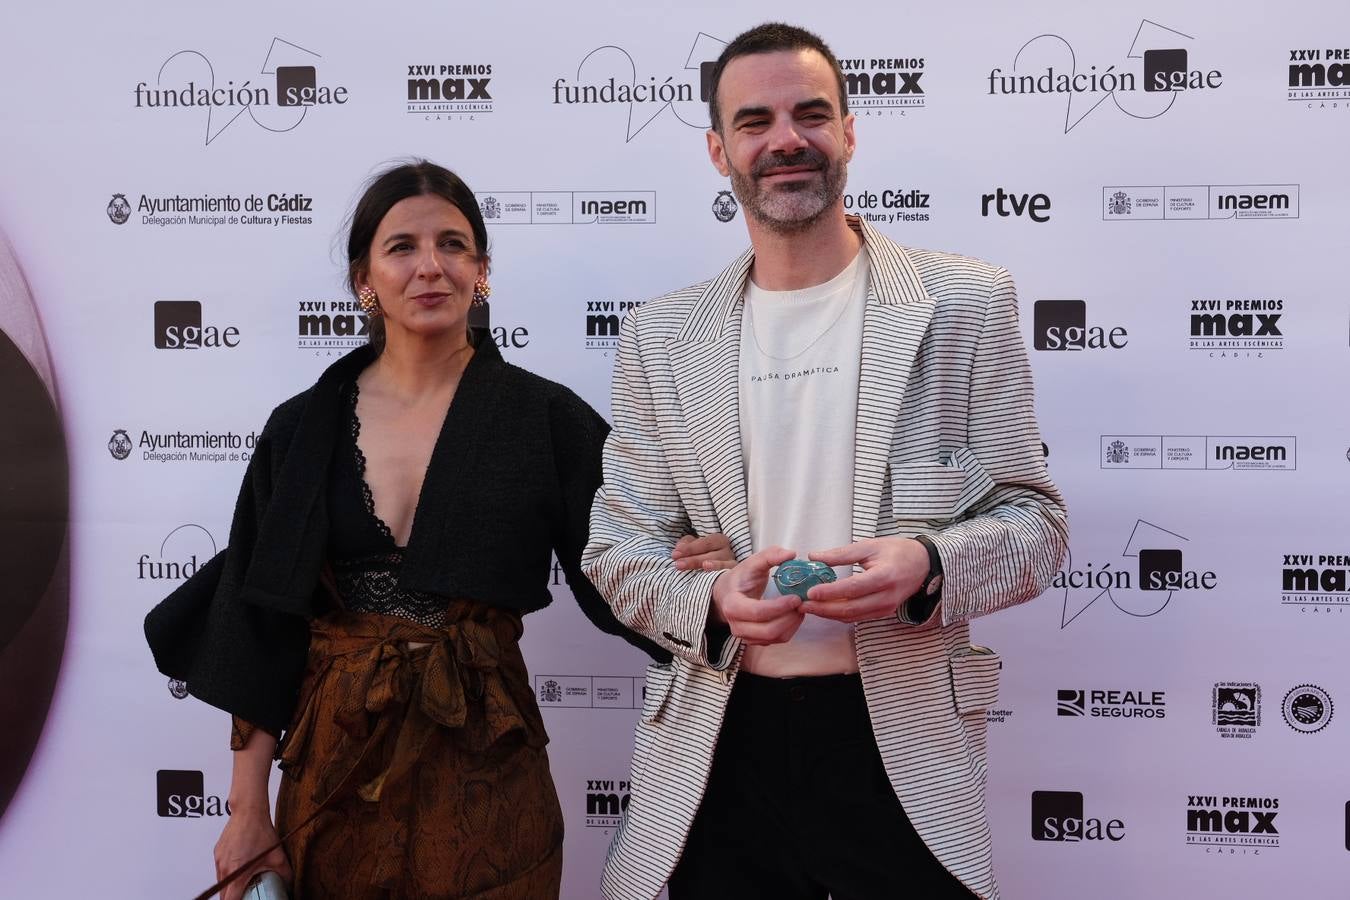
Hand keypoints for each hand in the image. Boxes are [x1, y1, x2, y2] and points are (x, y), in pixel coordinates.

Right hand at [215, 805, 291, 899]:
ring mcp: (218, 860)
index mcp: (238, 872)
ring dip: (230, 886)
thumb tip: (289, 884)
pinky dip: (227, 873)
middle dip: (233, 898)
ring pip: (220, 882)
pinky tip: (240, 867)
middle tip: (245, 896)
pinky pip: (219, 870)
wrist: (248, 811)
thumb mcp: (277, 856)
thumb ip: (284, 873)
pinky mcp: (217, 853)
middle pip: (223, 894)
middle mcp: (224, 868)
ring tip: (243, 883)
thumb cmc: (260, 831)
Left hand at [672, 532, 737, 571]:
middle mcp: (727, 552)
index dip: (690, 548)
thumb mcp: (693, 546)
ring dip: (709, 567)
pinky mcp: (731, 576)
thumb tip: (679, 549)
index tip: (675, 554)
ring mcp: (731, 565)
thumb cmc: (702, 555)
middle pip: (711, 555)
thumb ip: (686, 544)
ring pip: (721, 565)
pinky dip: (720, 574)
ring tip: (703, 567)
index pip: (706, 543)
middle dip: (694, 560)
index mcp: (719, 540)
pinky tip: (713, 578)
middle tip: (678, 565)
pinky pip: (727, 575)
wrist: (714, 570)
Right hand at [709, 546, 803, 644]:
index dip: (779, 607)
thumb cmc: (741, 577)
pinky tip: (794, 615)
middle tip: (802, 603)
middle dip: (789, 618)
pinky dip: (790, 629)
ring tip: (800, 607)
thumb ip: (770, 555)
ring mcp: (745, 636)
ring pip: (775, 638)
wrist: (727, 594)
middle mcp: (737, 625)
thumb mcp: (753, 562)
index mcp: (732, 605)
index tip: (796, 598)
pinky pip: (777, 641)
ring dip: (792, 624)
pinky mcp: (756, 640)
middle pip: (768, 630)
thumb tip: (791, 554)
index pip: (757, 612)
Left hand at [801, 537, 927, 623]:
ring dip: (828, 614)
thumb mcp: (870, 546)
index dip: (830, 592)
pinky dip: (839, 614)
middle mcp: (886, 597)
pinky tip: (824, 608)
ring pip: (852, 616)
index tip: (810, 591)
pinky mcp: (883, 613)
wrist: (923, 565)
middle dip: (823, 609)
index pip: (852, 588)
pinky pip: (857, 617)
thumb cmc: (897, 552)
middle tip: (801, 604)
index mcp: (884, 577)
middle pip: (850, 609)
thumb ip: (841, 553)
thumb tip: (814, 556)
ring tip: (808, 607)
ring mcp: (885, 608)